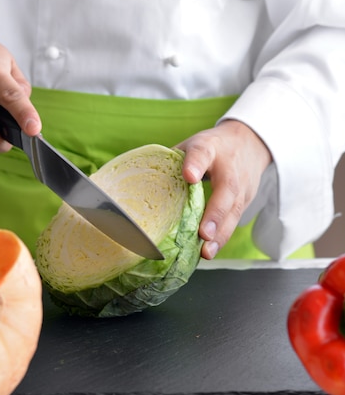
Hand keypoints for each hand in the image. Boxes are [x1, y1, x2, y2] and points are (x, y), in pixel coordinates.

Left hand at [176, 120, 271, 259]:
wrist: (249, 142)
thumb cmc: (212, 147)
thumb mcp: (192, 145)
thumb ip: (174, 162)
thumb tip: (145, 185)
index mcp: (209, 147)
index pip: (202, 153)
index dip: (195, 164)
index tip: (189, 176)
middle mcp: (229, 166)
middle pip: (226, 188)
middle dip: (215, 213)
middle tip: (203, 234)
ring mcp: (242, 184)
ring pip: (235, 210)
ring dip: (220, 234)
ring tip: (206, 252)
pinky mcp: (247, 200)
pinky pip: (235, 220)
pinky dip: (222, 237)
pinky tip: (210, 251)